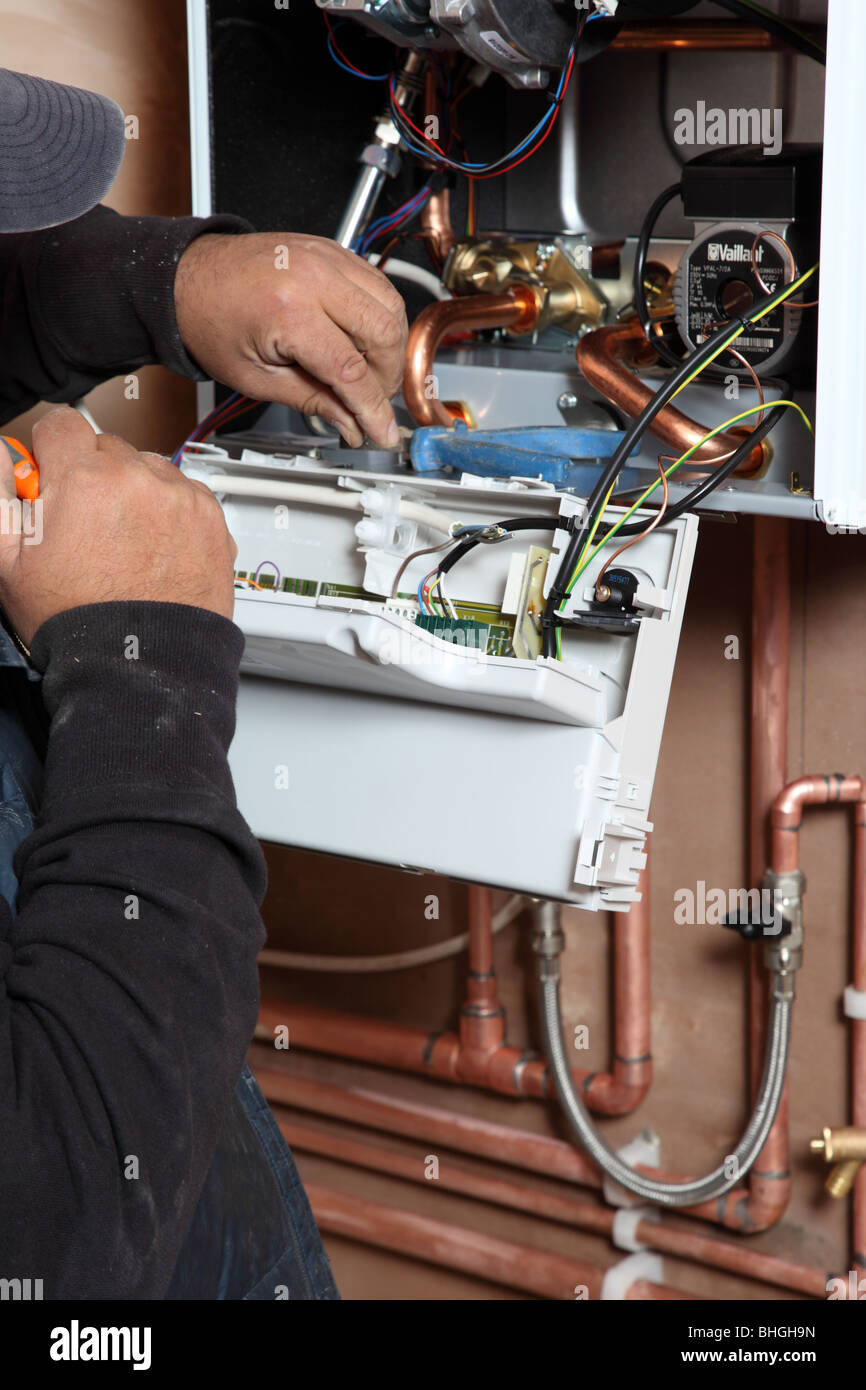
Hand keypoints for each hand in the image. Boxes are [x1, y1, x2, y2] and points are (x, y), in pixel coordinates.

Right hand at [0, 407, 237, 645]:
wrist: (140, 664)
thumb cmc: (76, 619)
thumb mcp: (8, 559)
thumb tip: (4, 454)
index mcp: (85, 479)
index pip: (61, 424)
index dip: (51, 453)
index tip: (53, 477)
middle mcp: (139, 480)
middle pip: (107, 447)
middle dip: (93, 475)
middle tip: (87, 523)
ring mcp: (181, 499)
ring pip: (148, 469)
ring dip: (134, 490)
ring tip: (123, 540)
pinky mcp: (212, 520)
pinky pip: (185, 494)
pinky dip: (171, 511)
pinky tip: (154, 547)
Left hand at [174, 232, 407, 448]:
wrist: (186, 277)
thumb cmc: (209, 322)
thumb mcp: (256, 378)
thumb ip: (312, 400)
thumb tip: (352, 424)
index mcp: (288, 312)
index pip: (352, 371)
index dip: (372, 409)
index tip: (381, 431)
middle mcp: (312, 277)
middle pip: (384, 333)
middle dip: (388, 377)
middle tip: (374, 400)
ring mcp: (324, 257)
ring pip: (390, 303)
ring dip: (391, 346)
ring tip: (371, 372)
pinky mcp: (330, 249)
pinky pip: (377, 281)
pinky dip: (382, 314)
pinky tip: (366, 339)